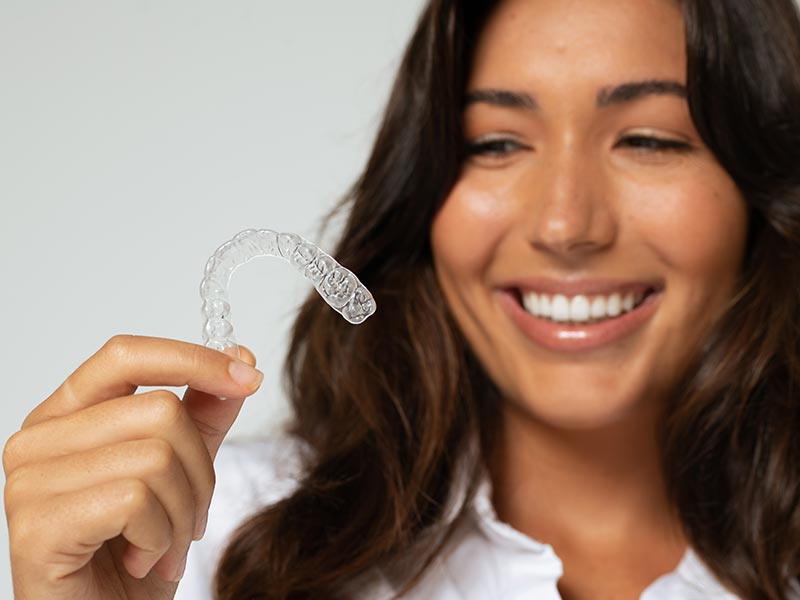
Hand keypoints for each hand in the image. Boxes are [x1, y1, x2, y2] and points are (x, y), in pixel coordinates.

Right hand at [3, 335, 263, 599]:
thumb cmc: (136, 552)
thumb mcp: (182, 471)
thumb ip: (204, 413)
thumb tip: (239, 356)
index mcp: (66, 415)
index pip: (126, 355)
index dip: (193, 359)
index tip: (248, 378)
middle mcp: (37, 440)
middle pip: (160, 411)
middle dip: (199, 473)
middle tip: (189, 519)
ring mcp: (29, 482)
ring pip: (155, 457)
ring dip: (182, 514)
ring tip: (164, 546)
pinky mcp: (36, 527)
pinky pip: (135, 501)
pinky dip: (159, 538)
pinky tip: (140, 560)